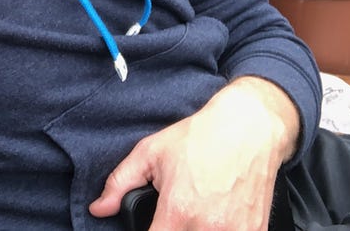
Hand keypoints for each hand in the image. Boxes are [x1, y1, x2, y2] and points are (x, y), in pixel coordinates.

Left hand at [88, 77, 298, 230]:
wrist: (250, 127)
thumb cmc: (201, 137)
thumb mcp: (151, 152)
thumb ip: (120, 183)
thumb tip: (99, 208)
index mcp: (178, 211)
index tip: (150, 227)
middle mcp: (207, 227)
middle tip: (172, 218)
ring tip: (196, 213)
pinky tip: (217, 217)